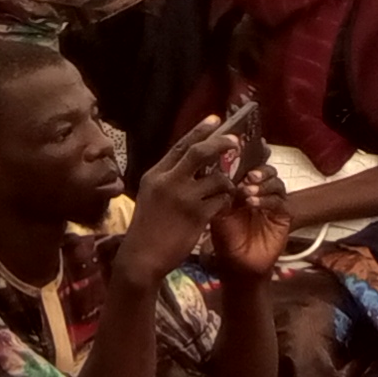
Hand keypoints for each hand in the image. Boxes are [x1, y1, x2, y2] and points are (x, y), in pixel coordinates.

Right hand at [120, 114, 245, 280]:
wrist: (142, 256)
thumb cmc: (147, 227)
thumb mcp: (150, 195)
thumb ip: (167, 178)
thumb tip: (189, 161)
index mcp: (155, 175)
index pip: (180, 145)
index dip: (200, 131)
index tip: (215, 119)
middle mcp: (168, 182)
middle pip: (199, 152)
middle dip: (220, 143)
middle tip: (235, 140)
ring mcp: (183, 198)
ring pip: (216, 178)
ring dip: (226, 181)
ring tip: (225, 189)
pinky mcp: (197, 215)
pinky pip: (221, 200)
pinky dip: (225, 200)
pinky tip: (222, 206)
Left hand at [207, 168, 293, 279]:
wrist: (238, 265)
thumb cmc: (225, 239)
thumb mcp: (218, 214)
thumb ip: (222, 194)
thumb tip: (222, 172)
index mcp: (244, 187)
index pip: (249, 166)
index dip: (247, 159)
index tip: (239, 156)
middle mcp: (260, 192)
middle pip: (267, 170)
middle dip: (259, 169)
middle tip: (248, 176)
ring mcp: (273, 203)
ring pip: (276, 183)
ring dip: (263, 184)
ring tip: (247, 191)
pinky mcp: (283, 216)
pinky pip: (280, 202)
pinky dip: (267, 200)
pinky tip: (253, 204)